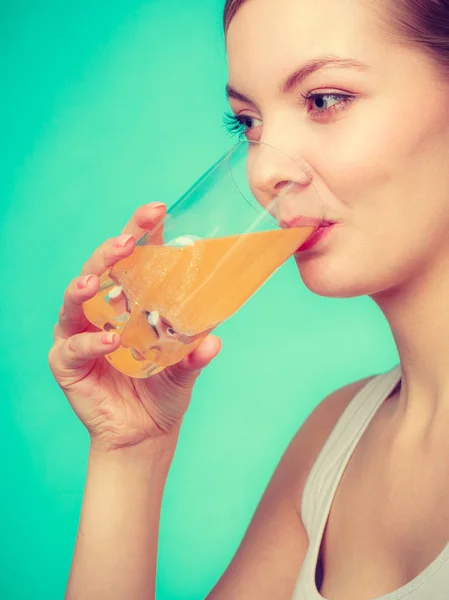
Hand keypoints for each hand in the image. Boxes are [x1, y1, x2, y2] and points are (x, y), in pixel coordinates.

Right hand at [48, 202, 220, 450]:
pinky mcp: (66, 362)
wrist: (146, 432)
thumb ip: (195, 353)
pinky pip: (72, 348)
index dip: (143, 233)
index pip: (135, 259)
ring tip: (97, 280)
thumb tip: (214, 339)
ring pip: (74, 300)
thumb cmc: (164, 390)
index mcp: (131, 301)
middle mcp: (102, 309)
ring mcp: (81, 333)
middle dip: (113, 249)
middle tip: (128, 239)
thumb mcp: (185, 368)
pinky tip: (110, 341)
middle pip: (101, 268)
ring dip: (85, 285)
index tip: (158, 210)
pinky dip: (90, 343)